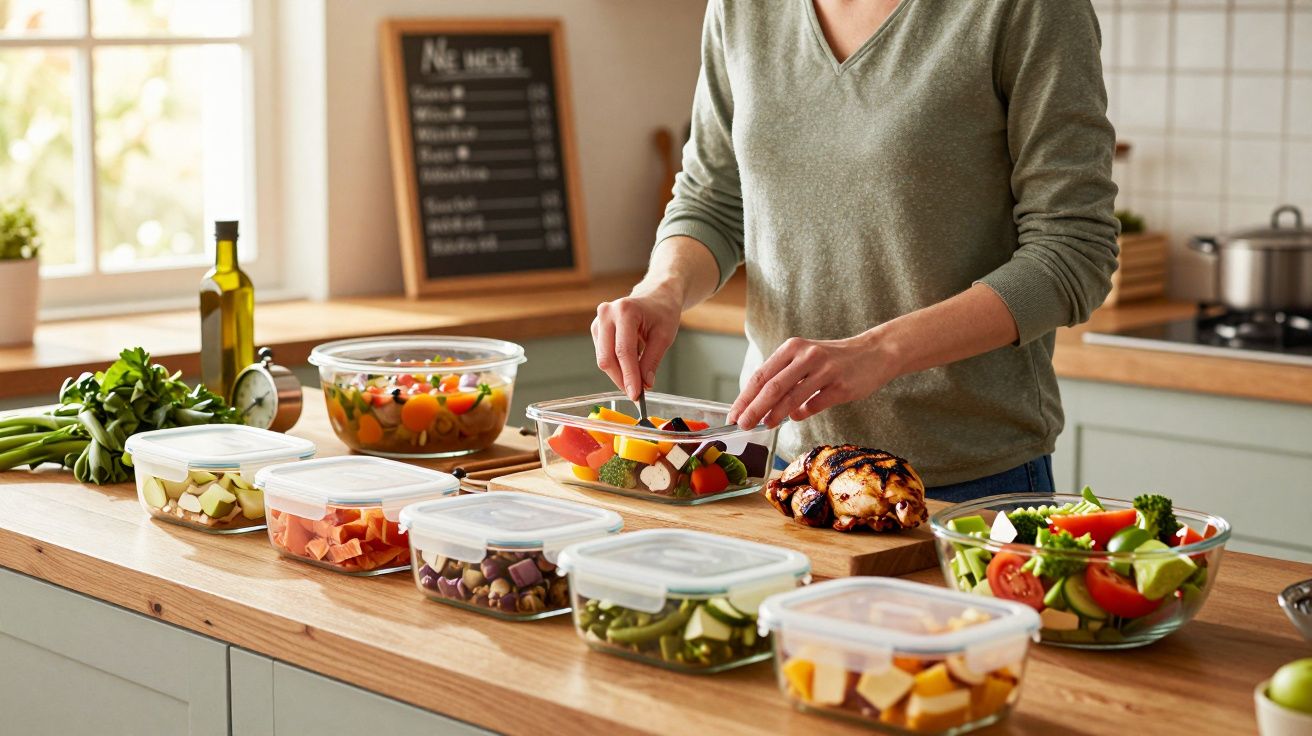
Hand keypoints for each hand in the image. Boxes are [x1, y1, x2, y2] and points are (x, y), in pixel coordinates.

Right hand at [592, 285, 683, 399]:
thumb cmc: (662, 312)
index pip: (623, 351)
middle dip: (621, 379)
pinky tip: (630, 366)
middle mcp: (607, 313)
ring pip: (603, 359)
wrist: (655, 296)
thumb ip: (652, 361)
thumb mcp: (664, 336)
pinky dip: (616, 366)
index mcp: (626, 311)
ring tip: (637, 378)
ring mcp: (599, 321)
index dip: (629, 376)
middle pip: (607, 357)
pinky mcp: (597, 329)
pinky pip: (603, 354)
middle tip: (636, 394)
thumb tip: (644, 385)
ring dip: (619, 374)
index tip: (635, 395)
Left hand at [727, 333, 900, 428]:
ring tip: (764, 425)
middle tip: (742, 425)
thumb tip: (760, 407)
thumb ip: (784, 378)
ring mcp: (825, 370)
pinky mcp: (841, 385)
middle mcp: (807, 356)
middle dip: (754, 408)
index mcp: (793, 348)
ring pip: (792, 396)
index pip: (762, 375)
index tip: (733, 415)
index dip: (745, 397)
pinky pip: (816, 404)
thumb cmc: (834, 360)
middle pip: (772, 386)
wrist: (875, 353)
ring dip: (774, 414)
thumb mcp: (805, 359)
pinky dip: (802, 413)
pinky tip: (795, 418)